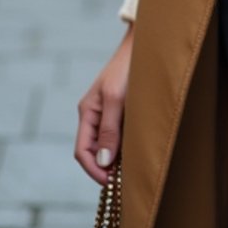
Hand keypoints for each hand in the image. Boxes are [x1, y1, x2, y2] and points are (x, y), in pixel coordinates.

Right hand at [75, 27, 132, 184]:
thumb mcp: (116, 99)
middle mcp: (95, 116)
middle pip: (94, 152)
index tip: (110, 182)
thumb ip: (109, 130)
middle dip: (106, 168)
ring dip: (117, 159)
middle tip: (125, 179)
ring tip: (133, 167)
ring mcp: (109, 114)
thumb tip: (103, 162)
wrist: (145, 44)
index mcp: (87, 112)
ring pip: (108, 146)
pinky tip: (138, 150)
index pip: (82, 152)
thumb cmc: (128, 68)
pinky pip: (120, 136)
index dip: (94, 170)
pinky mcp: (122, 111)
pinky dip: (125, 147)